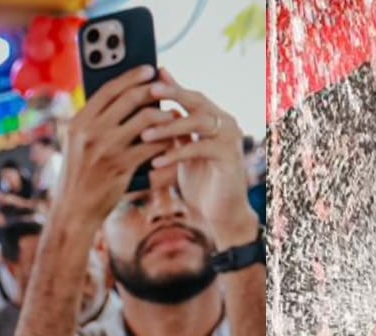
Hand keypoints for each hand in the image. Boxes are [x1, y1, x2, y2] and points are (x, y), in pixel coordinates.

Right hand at [54, 68, 165, 228]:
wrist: (74, 211)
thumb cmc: (79, 177)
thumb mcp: (77, 144)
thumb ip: (93, 123)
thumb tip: (121, 100)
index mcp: (79, 122)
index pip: (108, 89)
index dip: (131, 76)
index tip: (149, 69)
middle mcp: (91, 131)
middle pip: (129, 99)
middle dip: (152, 90)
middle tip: (167, 89)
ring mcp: (107, 149)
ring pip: (145, 120)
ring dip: (163, 115)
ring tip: (173, 116)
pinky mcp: (122, 167)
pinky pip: (152, 147)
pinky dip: (165, 142)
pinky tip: (173, 141)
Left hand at [143, 73, 254, 247]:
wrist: (220, 216)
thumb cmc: (201, 184)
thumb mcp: (183, 151)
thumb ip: (174, 128)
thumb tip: (157, 107)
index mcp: (215, 118)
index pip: (191, 95)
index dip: (171, 87)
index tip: (147, 80)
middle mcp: (226, 122)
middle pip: (197, 100)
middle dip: (173, 94)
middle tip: (150, 90)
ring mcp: (230, 138)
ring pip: (197, 122)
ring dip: (169, 128)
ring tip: (145, 135)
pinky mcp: (230, 156)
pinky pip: (199, 148)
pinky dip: (176, 154)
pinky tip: (157, 162)